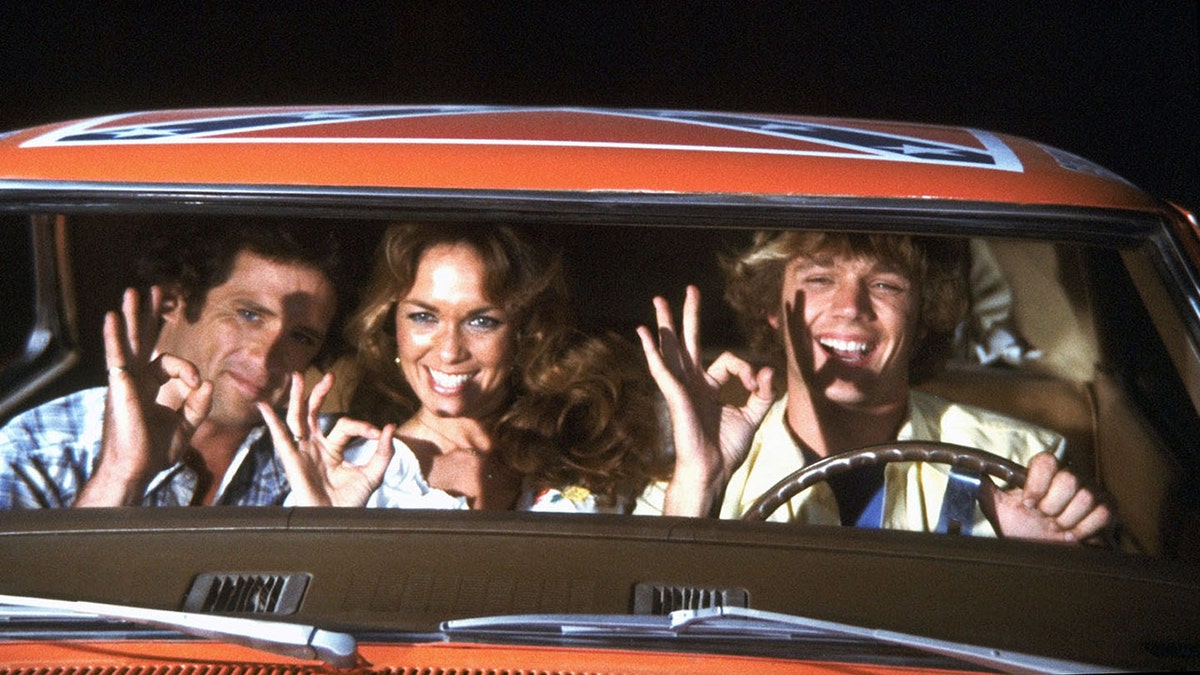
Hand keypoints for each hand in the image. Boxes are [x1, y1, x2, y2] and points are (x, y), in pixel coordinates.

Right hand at [77, 287, 212, 506]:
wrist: (136, 469)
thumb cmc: (154, 451)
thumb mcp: (185, 426)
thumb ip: (198, 405)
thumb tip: (208, 382)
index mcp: (150, 386)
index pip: (171, 363)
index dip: (188, 370)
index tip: (196, 385)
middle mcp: (136, 379)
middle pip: (143, 340)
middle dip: (149, 315)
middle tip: (154, 290)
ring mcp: (126, 381)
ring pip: (130, 342)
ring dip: (132, 316)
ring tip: (132, 291)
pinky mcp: (119, 386)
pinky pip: (116, 356)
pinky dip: (114, 337)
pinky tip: (113, 318)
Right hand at [258, 371, 394, 506]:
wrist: (337, 521)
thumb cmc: (352, 502)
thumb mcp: (373, 474)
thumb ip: (383, 451)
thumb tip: (390, 427)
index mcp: (333, 449)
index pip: (346, 426)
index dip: (362, 426)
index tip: (377, 433)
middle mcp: (315, 447)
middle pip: (313, 413)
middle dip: (319, 394)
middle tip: (329, 375)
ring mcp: (302, 452)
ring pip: (296, 419)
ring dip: (297, 397)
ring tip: (297, 376)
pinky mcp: (292, 461)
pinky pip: (280, 438)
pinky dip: (271, 421)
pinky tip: (264, 406)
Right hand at [637, 285, 774, 516]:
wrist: (712, 469)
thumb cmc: (726, 448)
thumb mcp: (752, 415)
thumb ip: (763, 392)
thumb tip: (769, 368)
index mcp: (708, 386)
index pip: (729, 361)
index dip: (747, 369)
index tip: (758, 383)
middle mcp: (692, 382)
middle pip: (689, 341)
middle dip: (689, 315)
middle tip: (690, 290)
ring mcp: (681, 387)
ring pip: (672, 349)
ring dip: (665, 324)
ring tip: (658, 300)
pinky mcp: (674, 394)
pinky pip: (662, 369)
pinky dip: (652, 350)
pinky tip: (644, 333)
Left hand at [979, 452, 1112, 542]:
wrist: (1044, 551)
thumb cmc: (1022, 526)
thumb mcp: (1000, 508)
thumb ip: (985, 489)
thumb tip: (965, 471)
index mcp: (1044, 472)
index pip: (1046, 461)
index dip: (1037, 484)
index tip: (1027, 503)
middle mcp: (1069, 476)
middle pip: (1068, 480)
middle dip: (1052, 506)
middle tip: (1043, 518)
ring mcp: (1091, 491)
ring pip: (1085, 497)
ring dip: (1067, 520)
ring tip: (1056, 526)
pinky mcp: (1107, 508)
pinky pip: (1103, 513)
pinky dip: (1085, 528)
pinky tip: (1073, 534)